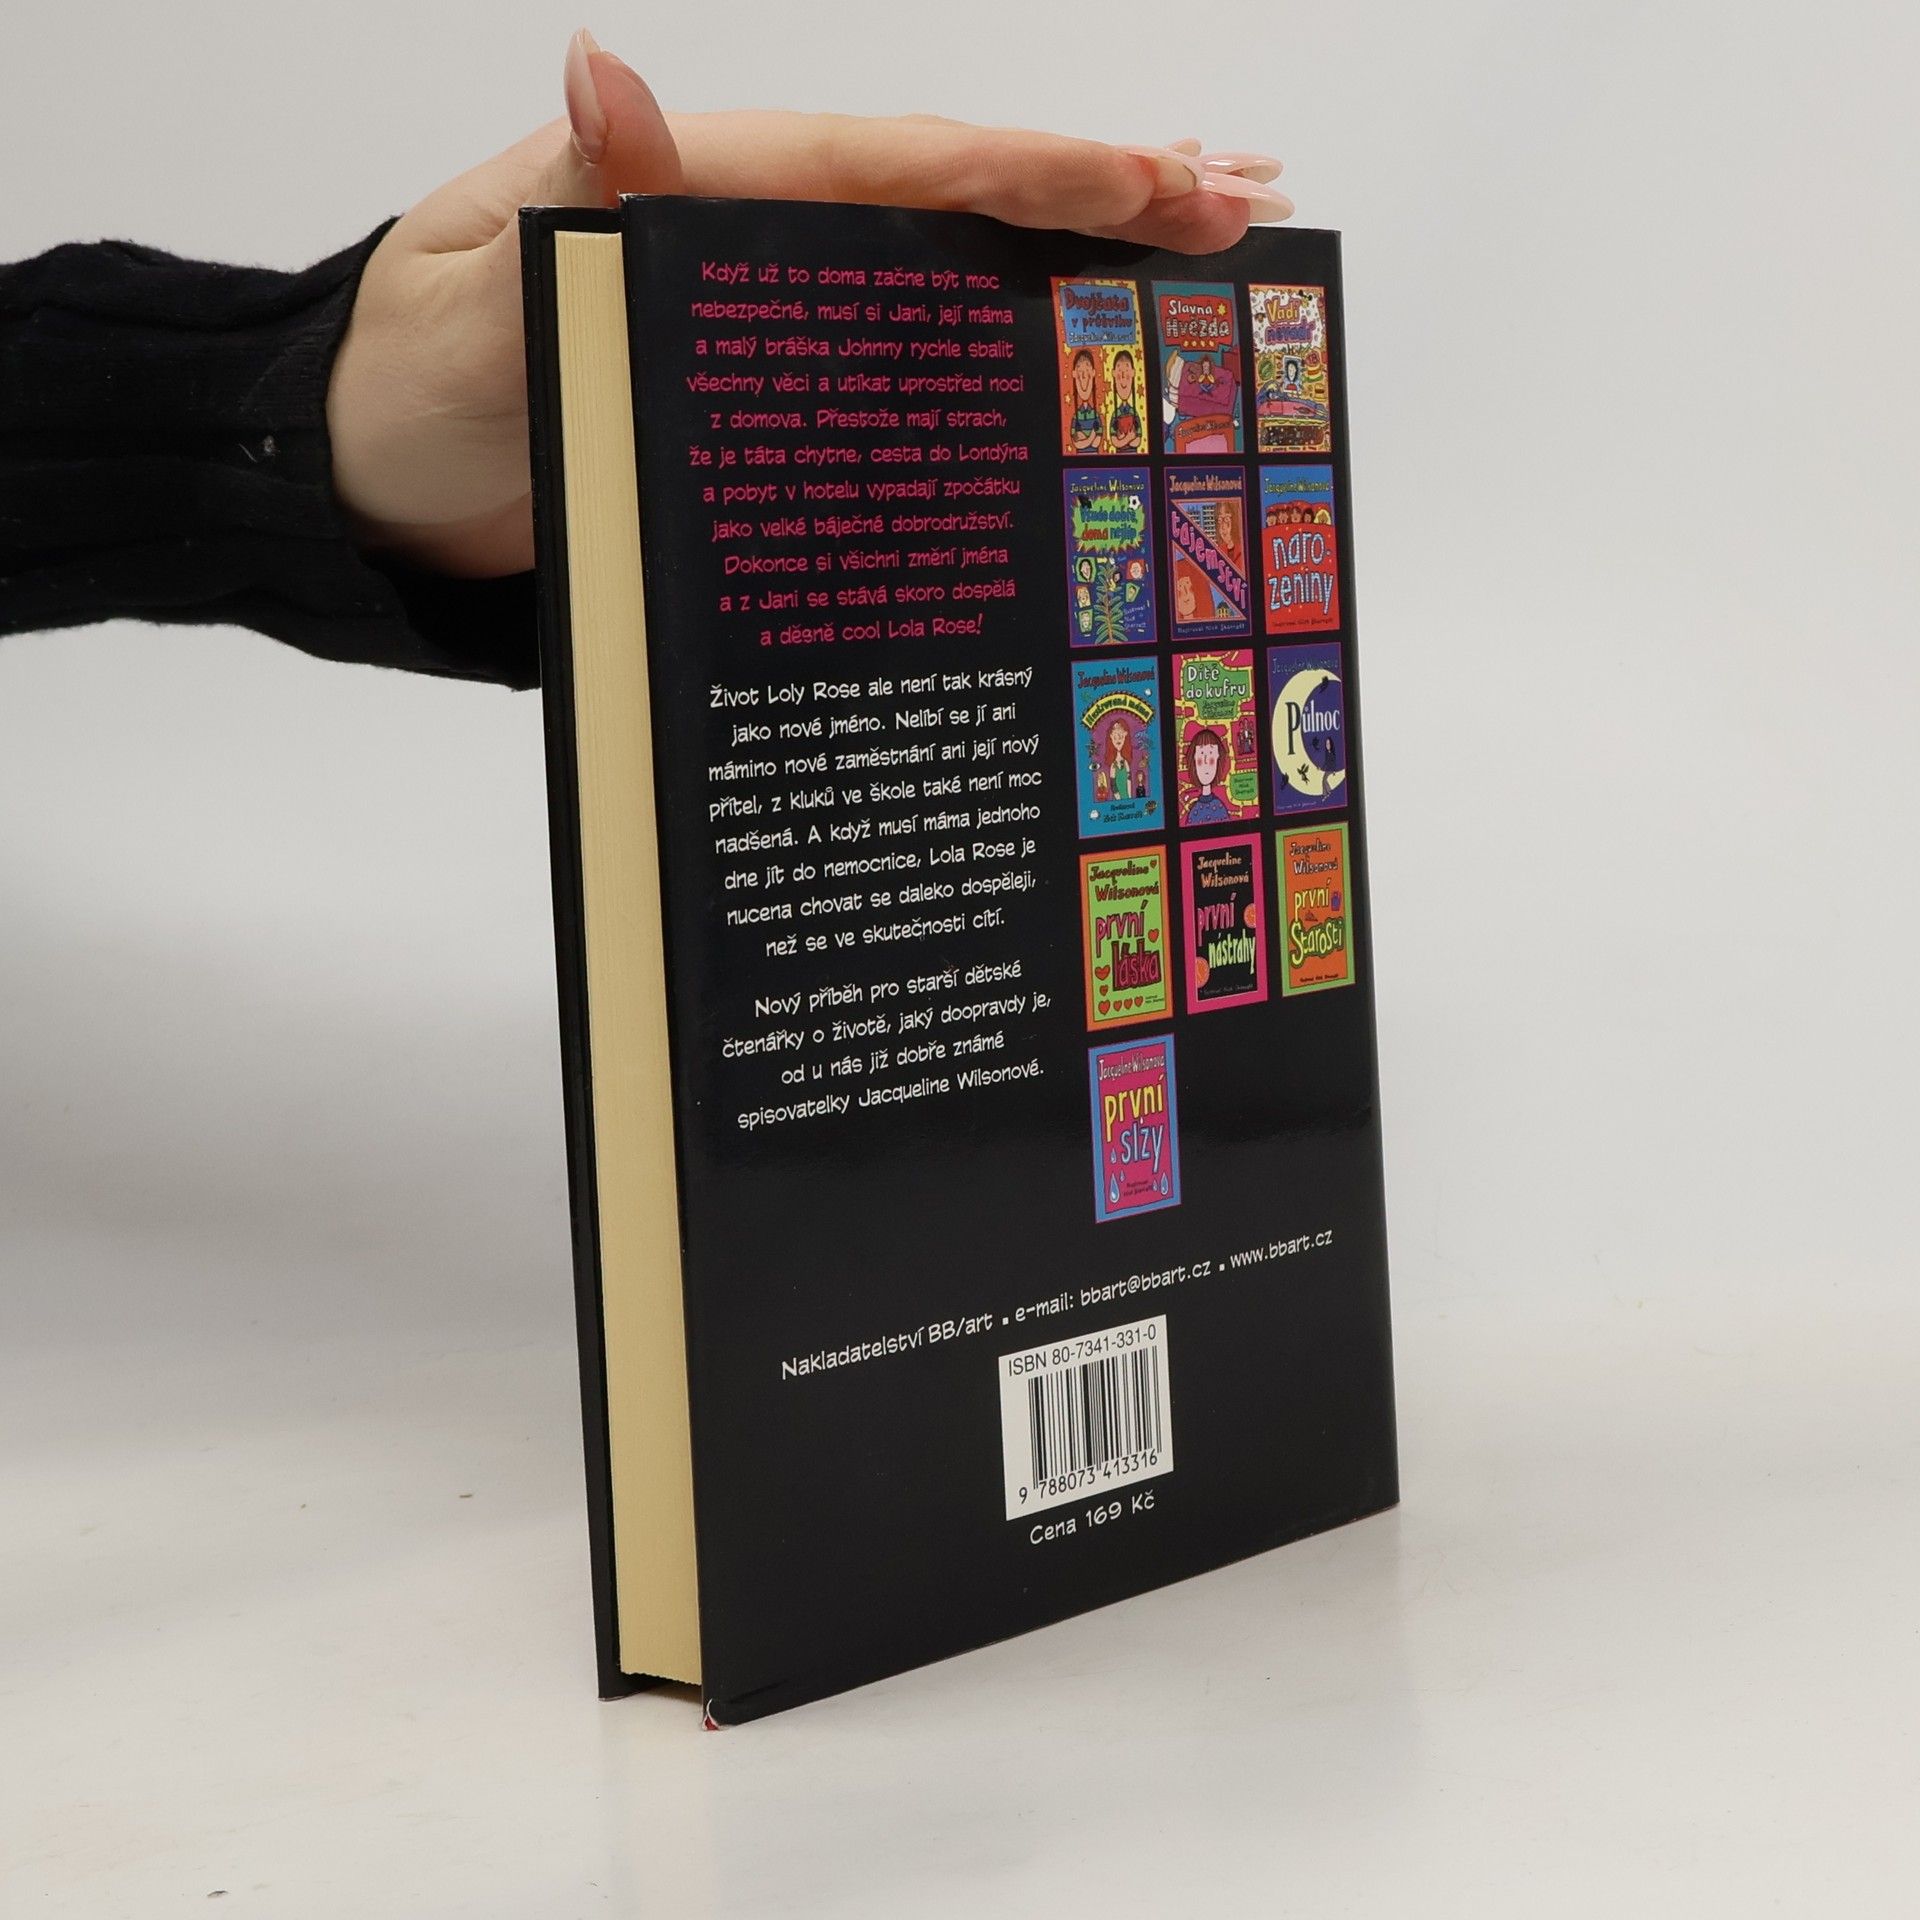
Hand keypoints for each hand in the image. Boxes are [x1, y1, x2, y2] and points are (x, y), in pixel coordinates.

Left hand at [326, 31, 1290, 578]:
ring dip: (1080, 250)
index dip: (1036, 170)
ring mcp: (773, 304)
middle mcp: (757, 229)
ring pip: (951, 257)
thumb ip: (565, 206)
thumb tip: (607, 72)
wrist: (376, 474)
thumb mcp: (472, 296)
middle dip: (1104, 193)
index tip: (1159, 179)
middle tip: (1244, 203)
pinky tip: (1070, 342)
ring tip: (1205, 245)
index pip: (901, 163)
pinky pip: (908, 339)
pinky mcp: (773, 382)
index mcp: (705, 188)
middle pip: (958, 193)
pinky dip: (1000, 328)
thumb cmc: (412, 388)